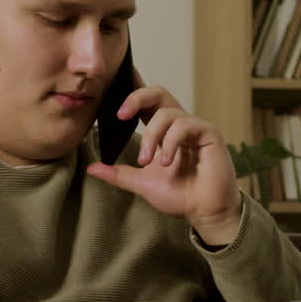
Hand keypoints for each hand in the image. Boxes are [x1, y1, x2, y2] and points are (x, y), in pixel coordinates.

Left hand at [86, 84, 242, 245]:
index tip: (113, 89)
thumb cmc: (180, 196)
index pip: (146, 103)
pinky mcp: (208, 132)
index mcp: (163, 131)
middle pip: (157, 93)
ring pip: (166, 112)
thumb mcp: (141, 183)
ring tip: (146, 161)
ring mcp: (194, 127)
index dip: (132, 92)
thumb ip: (118, 173)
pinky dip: (170, 142)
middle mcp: (178, 124)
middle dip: (136, 97)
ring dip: (151, 136)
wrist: (203, 212)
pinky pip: (184, 124)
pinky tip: (166, 161)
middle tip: (121, 115)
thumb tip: (92, 168)